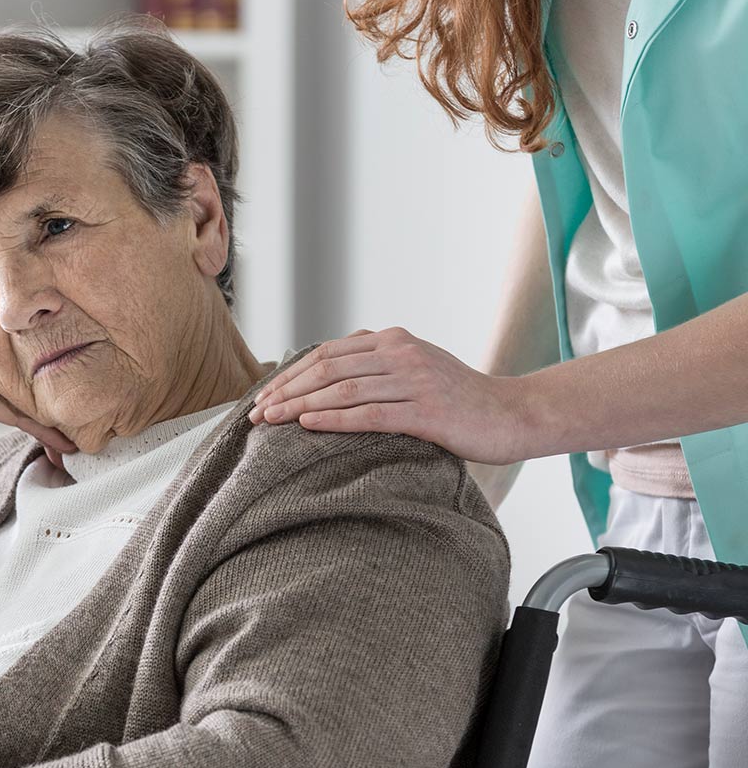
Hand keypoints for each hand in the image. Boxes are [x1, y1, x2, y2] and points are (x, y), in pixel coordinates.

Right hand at [0, 341, 77, 493]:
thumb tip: (39, 403)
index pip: (30, 348)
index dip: (59, 374)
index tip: (89, 398)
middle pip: (37, 362)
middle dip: (68, 390)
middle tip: (100, 417)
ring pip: (31, 388)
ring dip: (61, 415)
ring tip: (85, 436)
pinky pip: (15, 411)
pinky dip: (41, 430)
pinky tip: (59, 446)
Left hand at [248, 327, 530, 464]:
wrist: (512, 415)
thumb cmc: (457, 400)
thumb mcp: (413, 372)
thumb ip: (375, 369)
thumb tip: (322, 384)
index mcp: (393, 341)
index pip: (327, 354)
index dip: (290, 375)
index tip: (262, 397)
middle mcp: (401, 353)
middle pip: (328, 369)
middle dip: (286, 391)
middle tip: (256, 413)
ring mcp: (415, 380)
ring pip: (343, 390)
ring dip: (300, 406)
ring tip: (270, 421)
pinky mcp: (428, 411)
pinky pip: (371, 414)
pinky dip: (334, 420)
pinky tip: (306, 427)